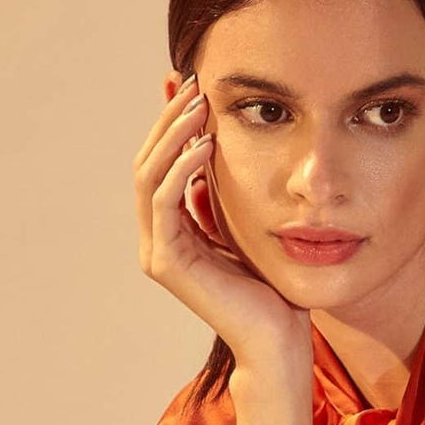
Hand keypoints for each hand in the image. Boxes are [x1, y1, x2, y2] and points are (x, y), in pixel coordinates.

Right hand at [133, 74, 313, 374]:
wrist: (278, 338)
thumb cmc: (271, 290)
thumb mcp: (243, 228)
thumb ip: (218, 197)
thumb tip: (208, 149)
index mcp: (172, 234)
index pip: (159, 166)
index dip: (169, 125)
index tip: (190, 89)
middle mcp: (158, 242)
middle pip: (146, 164)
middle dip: (168, 121)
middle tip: (193, 85)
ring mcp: (159, 253)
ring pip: (148, 177)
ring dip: (173, 136)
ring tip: (200, 107)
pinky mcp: (169, 263)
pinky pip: (165, 201)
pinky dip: (182, 168)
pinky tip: (206, 145)